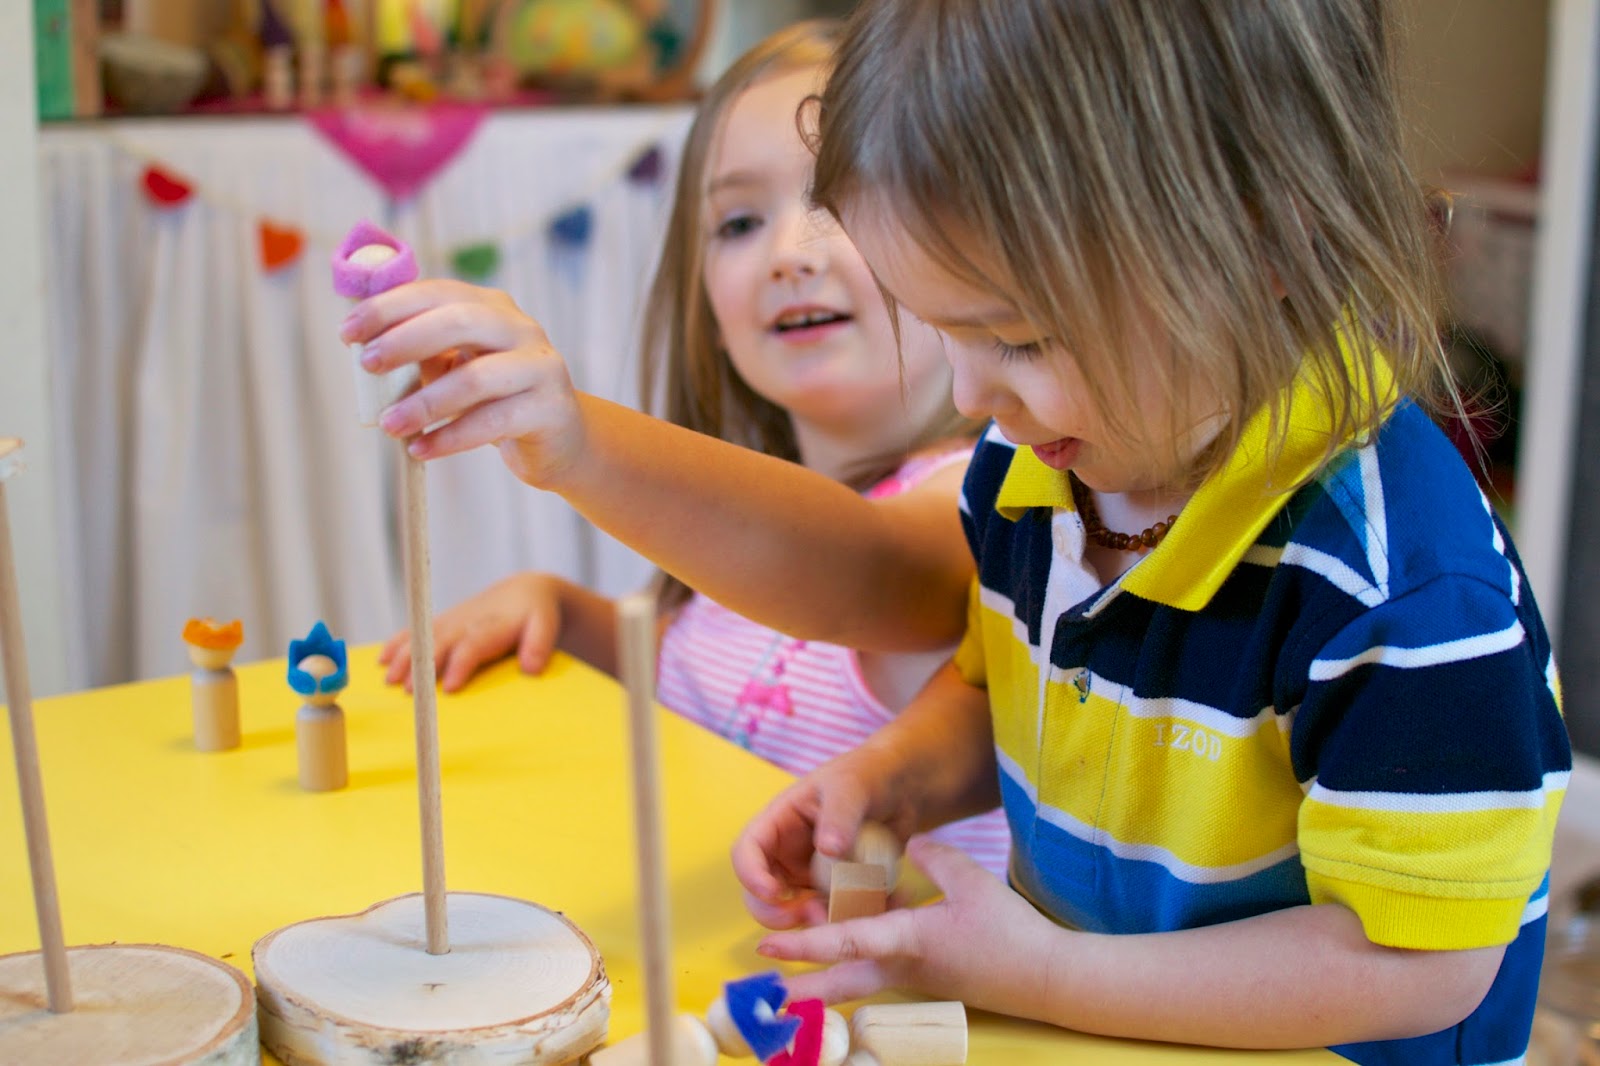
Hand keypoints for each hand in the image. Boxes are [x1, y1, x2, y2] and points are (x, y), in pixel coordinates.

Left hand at [339, 279, 585, 487]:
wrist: (560, 438)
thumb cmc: (496, 399)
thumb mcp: (457, 367)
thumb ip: (422, 352)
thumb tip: (362, 347)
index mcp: (492, 307)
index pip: (438, 292)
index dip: (389, 307)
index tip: (348, 332)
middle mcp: (520, 328)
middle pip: (460, 321)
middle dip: (405, 340)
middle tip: (365, 365)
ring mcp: (540, 367)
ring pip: (476, 377)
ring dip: (424, 402)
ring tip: (388, 424)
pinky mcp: (548, 409)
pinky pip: (493, 423)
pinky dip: (450, 438)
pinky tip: (421, 450)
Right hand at [379, 573, 561, 692]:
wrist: (525, 592)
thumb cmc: (536, 616)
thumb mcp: (546, 626)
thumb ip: (539, 645)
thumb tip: (531, 668)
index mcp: (493, 625)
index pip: (474, 645)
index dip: (460, 664)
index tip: (449, 687)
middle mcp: (468, 621)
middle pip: (440, 642)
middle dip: (422, 665)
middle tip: (406, 689)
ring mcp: (452, 620)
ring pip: (423, 637)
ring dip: (404, 657)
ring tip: (387, 679)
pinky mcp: (442, 622)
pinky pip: (416, 630)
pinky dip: (397, 643)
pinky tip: (381, 659)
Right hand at [731, 745, 920, 929]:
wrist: (902, 790)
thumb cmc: (866, 775)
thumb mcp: (851, 786)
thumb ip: (840, 815)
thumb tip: (828, 848)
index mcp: (779, 823)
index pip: (747, 852)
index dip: (751, 875)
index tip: (774, 893)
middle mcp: (789, 854)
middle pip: (762, 895)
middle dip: (777, 913)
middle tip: (811, 915)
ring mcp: (812, 876)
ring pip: (799, 912)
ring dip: (818, 922)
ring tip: (851, 914)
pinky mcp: (838, 891)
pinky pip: (837, 913)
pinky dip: (854, 917)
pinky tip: (882, 903)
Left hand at [754, 837, 1058, 1015]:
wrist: (1044, 977)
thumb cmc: (1008, 930)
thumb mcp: (970, 880)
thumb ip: (933, 857)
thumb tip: (907, 842)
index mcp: (907, 941)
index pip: (845, 942)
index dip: (804, 944)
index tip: (768, 948)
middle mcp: (902, 967)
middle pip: (839, 984)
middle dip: (800, 990)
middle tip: (763, 995)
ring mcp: (915, 979)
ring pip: (857, 983)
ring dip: (823, 985)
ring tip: (790, 985)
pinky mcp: (927, 980)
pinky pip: (880, 976)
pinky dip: (855, 971)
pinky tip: (843, 962)